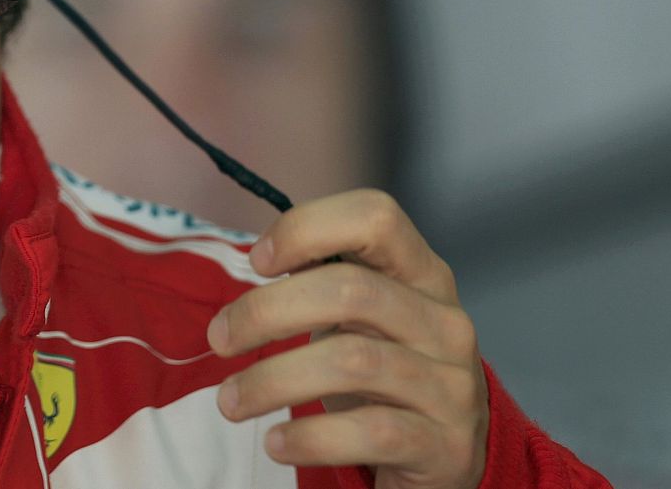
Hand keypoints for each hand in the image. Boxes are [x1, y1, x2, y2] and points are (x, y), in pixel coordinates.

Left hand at [207, 190, 488, 488]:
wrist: (449, 452)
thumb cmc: (387, 367)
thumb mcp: (365, 316)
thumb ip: (321, 280)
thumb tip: (256, 259)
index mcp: (422, 274)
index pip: (376, 217)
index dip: (307, 227)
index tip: (257, 261)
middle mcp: (444, 322)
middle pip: (350, 290)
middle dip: (268, 311)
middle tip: (219, 338)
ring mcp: (450, 385)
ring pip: (353, 363)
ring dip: (273, 381)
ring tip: (230, 400)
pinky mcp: (445, 445)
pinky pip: (370, 433)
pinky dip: (311, 438)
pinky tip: (275, 442)